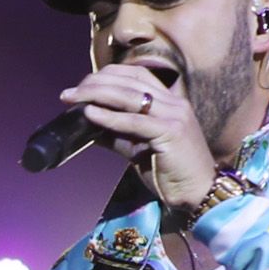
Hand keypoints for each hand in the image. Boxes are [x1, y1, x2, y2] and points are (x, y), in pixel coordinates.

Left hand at [59, 62, 215, 212]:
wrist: (198, 194)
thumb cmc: (171, 174)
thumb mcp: (139, 149)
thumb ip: (118, 135)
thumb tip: (89, 125)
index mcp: (170, 102)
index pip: (136, 75)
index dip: (107, 75)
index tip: (82, 85)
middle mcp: (174, 103)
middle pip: (130, 81)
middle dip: (95, 83)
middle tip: (70, 93)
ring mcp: (175, 116)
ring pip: (130, 96)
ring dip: (97, 94)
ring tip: (74, 99)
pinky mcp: (171, 133)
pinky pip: (135, 121)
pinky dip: (110, 117)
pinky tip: (90, 114)